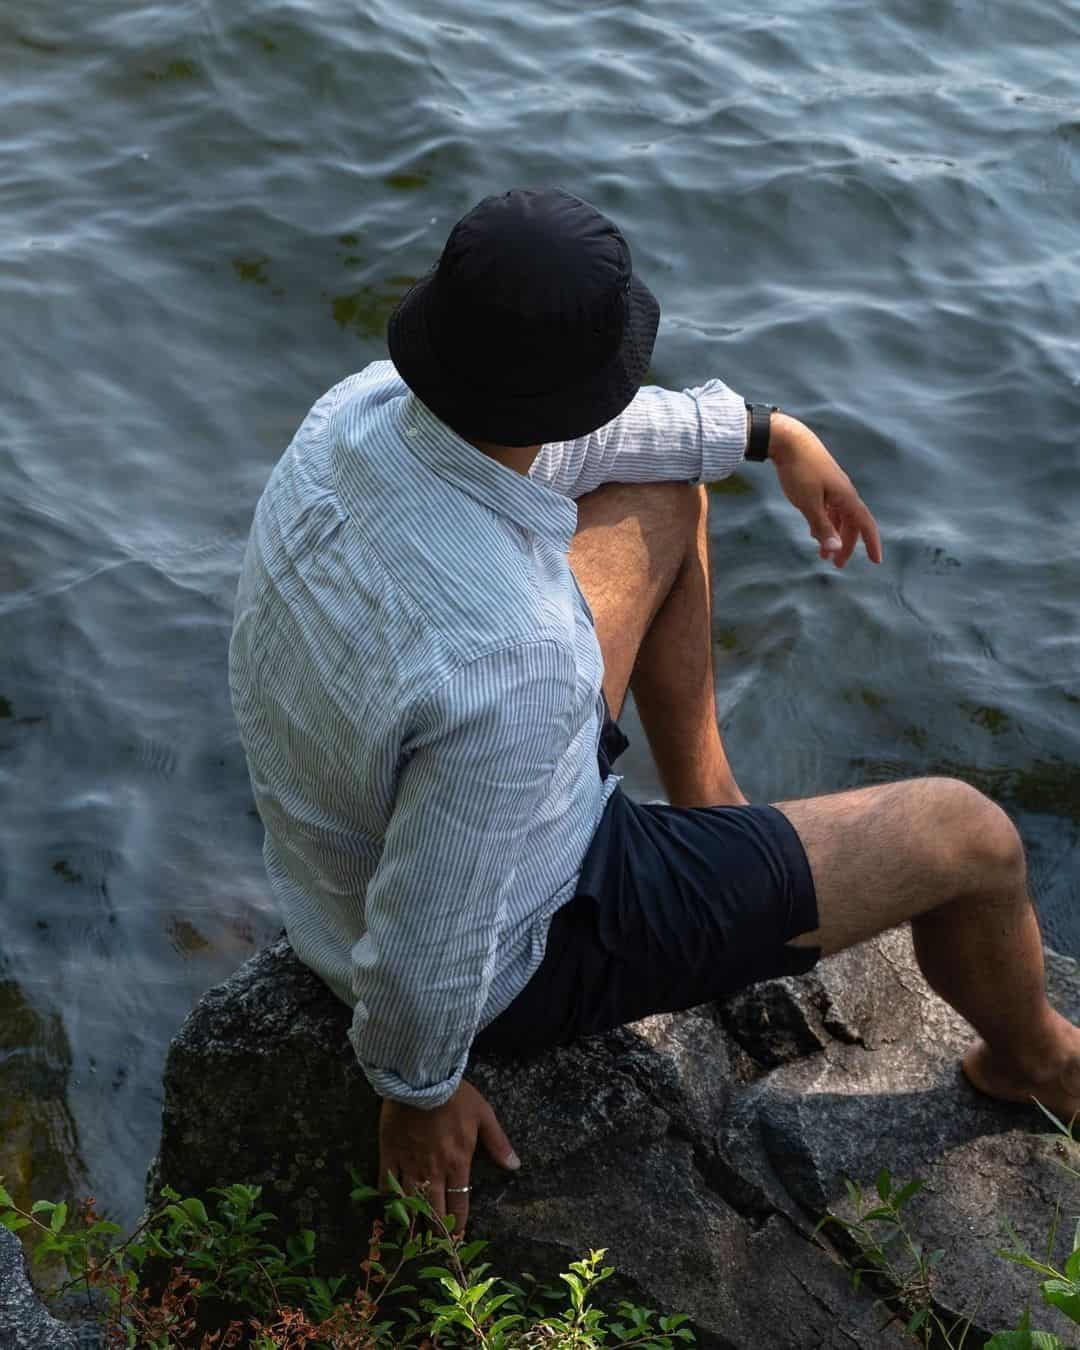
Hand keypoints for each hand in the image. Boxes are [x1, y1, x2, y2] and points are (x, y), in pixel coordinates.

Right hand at [379, 1078, 518, 1233]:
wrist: (421, 1078)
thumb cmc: (456, 1096)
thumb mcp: (484, 1115)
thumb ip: (498, 1143)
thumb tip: (514, 1166)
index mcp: (458, 1163)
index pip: (459, 1204)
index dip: (457, 1224)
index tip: (455, 1239)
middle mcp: (433, 1171)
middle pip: (434, 1210)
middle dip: (435, 1231)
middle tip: (434, 1245)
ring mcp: (410, 1164)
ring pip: (410, 1202)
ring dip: (412, 1222)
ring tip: (412, 1238)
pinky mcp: (390, 1154)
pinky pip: (386, 1184)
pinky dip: (387, 1200)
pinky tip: (388, 1211)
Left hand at [768, 414, 882, 568]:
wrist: (787, 439)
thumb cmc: (799, 470)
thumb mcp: (808, 503)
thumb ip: (822, 527)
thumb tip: (835, 550)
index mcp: (846, 496)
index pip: (865, 524)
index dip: (871, 543)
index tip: (876, 561)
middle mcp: (843, 492)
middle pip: (851, 524)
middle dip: (846, 545)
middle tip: (837, 565)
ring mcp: (832, 486)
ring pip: (838, 517)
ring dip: (833, 536)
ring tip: (822, 555)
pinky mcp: (820, 482)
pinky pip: (828, 508)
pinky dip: (824, 523)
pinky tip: (814, 532)